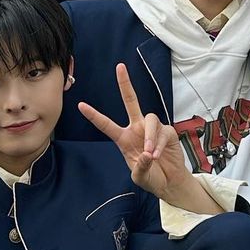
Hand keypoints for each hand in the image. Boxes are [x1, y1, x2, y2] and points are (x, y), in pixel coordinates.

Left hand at [78, 64, 196, 206]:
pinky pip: (162, 131)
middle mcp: (137, 129)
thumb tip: (146, 154)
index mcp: (124, 138)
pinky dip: (158, 144)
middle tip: (119, 67)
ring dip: (149, 136)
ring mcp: (152, 129)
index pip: (107, 125)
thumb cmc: (151, 177)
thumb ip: (140, 167)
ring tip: (150, 153)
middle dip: (125, 84)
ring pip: (150, 118)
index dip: (94, 115)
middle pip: (131, 101)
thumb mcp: (140, 177)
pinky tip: (157, 154)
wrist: (169, 182)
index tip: (80, 105)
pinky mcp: (167, 131)